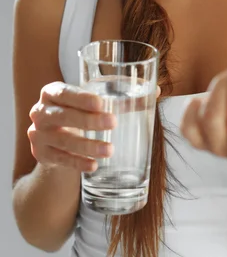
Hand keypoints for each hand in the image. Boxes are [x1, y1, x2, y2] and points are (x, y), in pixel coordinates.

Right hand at [28, 81, 160, 172]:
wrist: (57, 140)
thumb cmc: (81, 113)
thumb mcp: (95, 102)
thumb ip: (124, 95)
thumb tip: (157, 90)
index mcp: (53, 92)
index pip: (64, 92)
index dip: (80, 98)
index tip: (100, 103)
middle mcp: (40, 111)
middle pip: (63, 116)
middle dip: (89, 121)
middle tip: (113, 123)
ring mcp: (38, 134)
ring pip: (63, 140)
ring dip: (87, 146)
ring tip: (110, 150)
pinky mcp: (41, 155)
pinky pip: (60, 160)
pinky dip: (77, 163)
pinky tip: (93, 166)